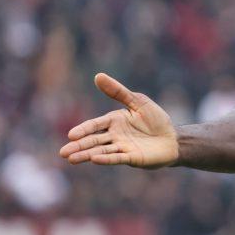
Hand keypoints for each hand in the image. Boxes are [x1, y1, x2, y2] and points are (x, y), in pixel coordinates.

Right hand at [59, 73, 178, 168]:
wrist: (173, 138)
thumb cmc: (156, 119)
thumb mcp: (138, 101)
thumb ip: (118, 92)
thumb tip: (98, 75)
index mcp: (114, 121)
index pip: (95, 125)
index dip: (83, 130)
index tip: (71, 134)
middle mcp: (115, 136)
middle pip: (94, 141)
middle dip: (79, 146)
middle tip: (62, 153)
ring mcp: (122, 148)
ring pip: (101, 151)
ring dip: (86, 155)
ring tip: (71, 159)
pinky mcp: (132, 158)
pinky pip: (117, 158)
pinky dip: (106, 158)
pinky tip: (94, 159)